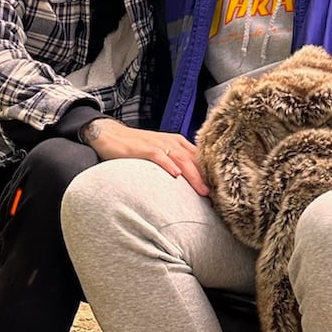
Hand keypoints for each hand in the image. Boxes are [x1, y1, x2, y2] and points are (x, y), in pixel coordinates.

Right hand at [81, 118, 208, 195]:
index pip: (199, 158)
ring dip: (193, 175)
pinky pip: (159, 156)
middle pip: (194, 160)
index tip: (219, 191)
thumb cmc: (137, 148)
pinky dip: (168, 165)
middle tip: (215, 196)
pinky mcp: (144, 148)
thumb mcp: (161, 153)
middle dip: (206, 178)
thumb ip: (175, 163)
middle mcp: (172, 142)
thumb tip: (190, 183)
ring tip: (202, 190)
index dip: (210, 174)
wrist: (112, 135)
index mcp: (179, 143)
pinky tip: (176, 175)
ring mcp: (158, 144)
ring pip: (181, 159)